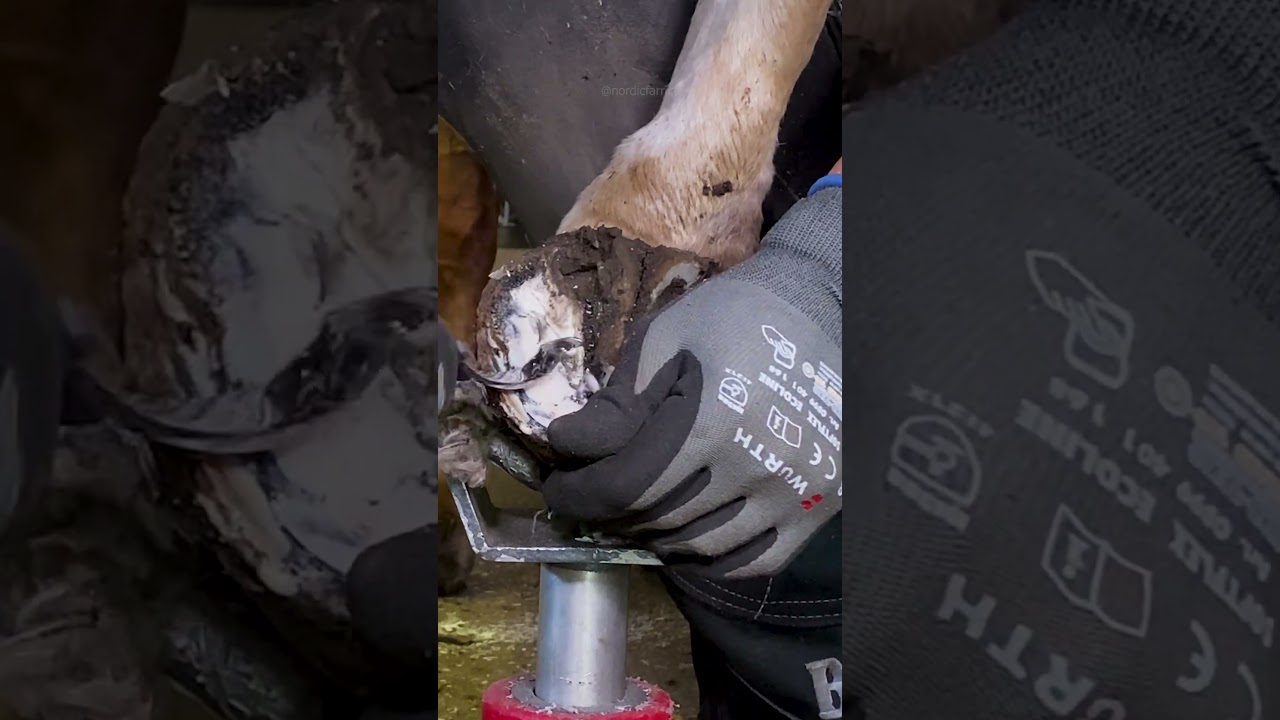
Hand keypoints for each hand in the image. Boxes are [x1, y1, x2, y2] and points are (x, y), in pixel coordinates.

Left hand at [541, 180, 842, 577]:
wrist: (822, 307)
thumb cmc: (735, 316)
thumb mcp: (664, 341)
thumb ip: (618, 404)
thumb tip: (567, 448)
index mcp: (714, 420)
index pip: (626, 486)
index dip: (580, 495)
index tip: (558, 488)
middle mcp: (757, 466)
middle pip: (660, 518)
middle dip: (609, 514)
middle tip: (589, 499)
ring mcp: (795, 492)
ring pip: (703, 545)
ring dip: (655, 537)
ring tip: (633, 515)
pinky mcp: (820, 504)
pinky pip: (755, 559)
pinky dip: (712, 560)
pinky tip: (686, 539)